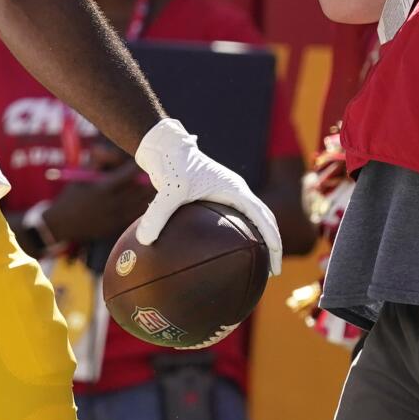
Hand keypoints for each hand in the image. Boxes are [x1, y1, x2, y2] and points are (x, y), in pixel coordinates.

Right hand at [42, 161, 151, 244]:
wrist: (62, 224)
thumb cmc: (71, 195)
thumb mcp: (80, 174)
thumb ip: (98, 160)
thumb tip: (110, 148)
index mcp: (103, 188)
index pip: (131, 173)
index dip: (140, 163)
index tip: (145, 155)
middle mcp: (113, 203)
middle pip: (141, 187)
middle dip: (148, 175)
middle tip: (154, 167)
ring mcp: (117, 216)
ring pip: (143, 201)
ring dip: (149, 190)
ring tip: (153, 180)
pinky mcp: (119, 225)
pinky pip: (138, 213)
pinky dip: (143, 203)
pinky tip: (144, 196)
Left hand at [133, 117, 283, 274]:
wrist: (165, 146)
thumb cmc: (172, 164)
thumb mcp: (167, 190)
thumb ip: (157, 214)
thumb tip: (144, 241)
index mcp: (236, 190)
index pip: (264, 220)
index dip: (272, 244)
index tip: (274, 269)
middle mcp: (236, 191)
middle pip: (264, 220)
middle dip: (270, 246)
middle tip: (270, 273)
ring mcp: (227, 193)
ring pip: (251, 219)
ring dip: (256, 239)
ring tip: (251, 265)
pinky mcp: (215, 195)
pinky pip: (232, 218)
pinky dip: (235, 234)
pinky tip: (219, 252)